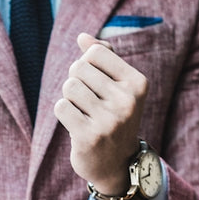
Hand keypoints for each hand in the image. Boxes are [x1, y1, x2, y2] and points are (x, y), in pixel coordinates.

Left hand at [54, 32, 148, 194]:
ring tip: (83, 113)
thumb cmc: (114, 116)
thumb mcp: (117, 85)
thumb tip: (82, 36)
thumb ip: (103, 57)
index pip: (95, 52)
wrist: (117, 163)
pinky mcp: (89, 136)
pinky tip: (77, 125)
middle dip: (76, 81)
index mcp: (137, 83)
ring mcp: (109, 120)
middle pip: (78, 68)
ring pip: (69, 86)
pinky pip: (61, 106)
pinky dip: (64, 113)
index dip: (87, 64)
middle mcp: (127, 101)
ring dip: (69, 98)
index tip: (96, 83)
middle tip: (88, 102)